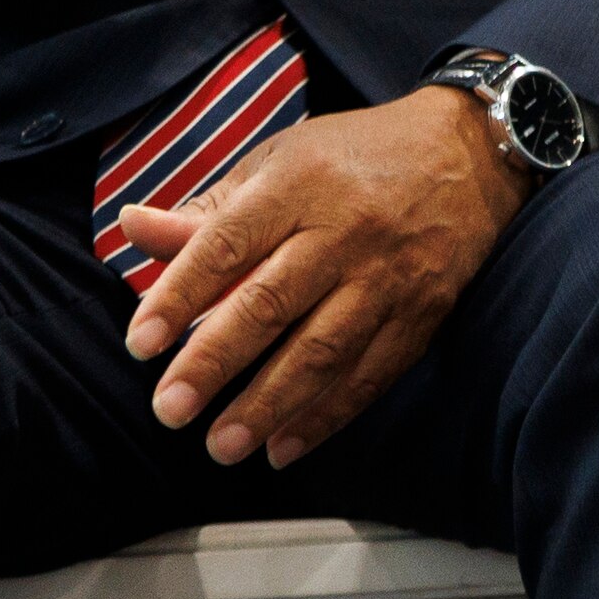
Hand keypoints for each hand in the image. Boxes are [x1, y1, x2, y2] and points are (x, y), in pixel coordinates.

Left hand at [115, 89, 529, 467]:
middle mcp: (345, 230)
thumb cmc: (355, 157)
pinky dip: (327, 415)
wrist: (467, 152)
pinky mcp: (423, 311)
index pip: (228, 244)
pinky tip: (284, 446)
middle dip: (216, 360)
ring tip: (222, 444)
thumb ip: (209, 210)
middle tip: (170, 408)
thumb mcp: (280, 162)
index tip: (141, 342)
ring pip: (323, 349)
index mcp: (298, 184)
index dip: (180, 294)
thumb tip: (132, 227)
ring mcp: (389, 275)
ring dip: (270, 403)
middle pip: (271, 302)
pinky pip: (372, 372)